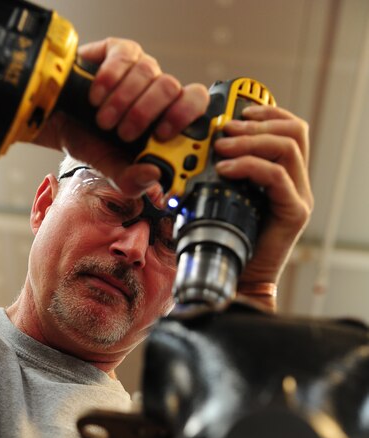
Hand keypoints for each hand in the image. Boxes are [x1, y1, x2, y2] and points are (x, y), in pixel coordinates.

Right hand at [35, 37, 208, 195]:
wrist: (59, 125)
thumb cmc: (92, 143)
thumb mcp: (112, 170)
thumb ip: (133, 181)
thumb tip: (154, 176)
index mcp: (165, 117)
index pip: (195, 103)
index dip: (185, 115)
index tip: (163, 133)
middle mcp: (157, 89)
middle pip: (171, 86)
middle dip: (145, 114)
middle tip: (123, 133)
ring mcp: (139, 66)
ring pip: (148, 71)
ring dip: (122, 102)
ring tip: (104, 121)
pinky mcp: (118, 50)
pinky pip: (125, 57)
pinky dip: (109, 80)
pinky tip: (96, 97)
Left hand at [213, 105, 312, 299]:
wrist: (233, 280)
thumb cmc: (222, 241)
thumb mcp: (214, 199)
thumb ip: (212, 174)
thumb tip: (186, 152)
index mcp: (282, 174)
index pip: (288, 129)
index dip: (267, 112)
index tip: (237, 111)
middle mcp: (295, 183)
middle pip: (294, 131)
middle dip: (258, 122)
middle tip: (226, 129)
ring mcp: (297, 197)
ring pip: (289, 148)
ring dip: (252, 140)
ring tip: (223, 147)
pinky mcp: (294, 213)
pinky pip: (278, 177)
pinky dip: (251, 166)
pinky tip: (226, 169)